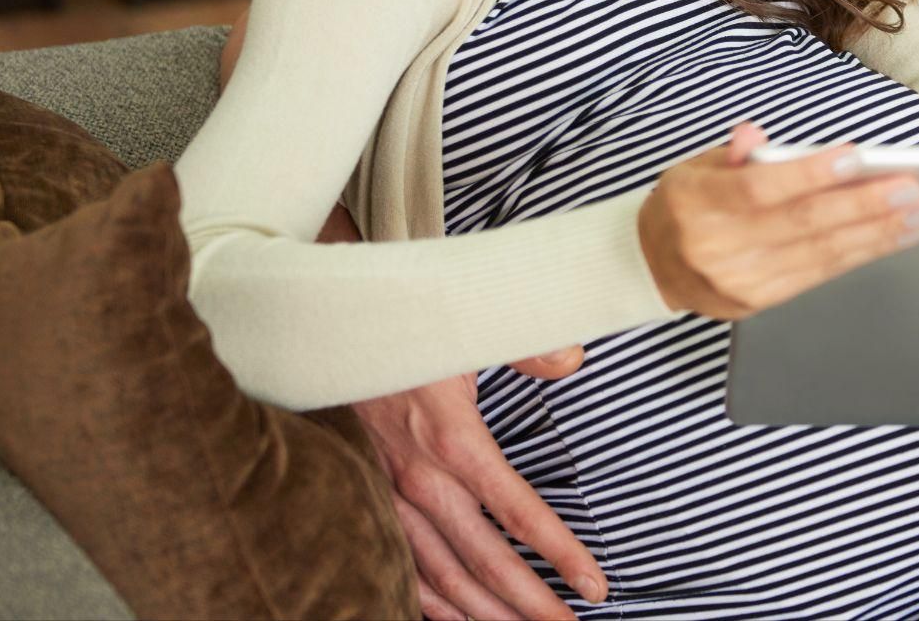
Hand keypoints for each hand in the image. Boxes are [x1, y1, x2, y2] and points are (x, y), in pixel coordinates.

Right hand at [313, 205, 601, 618]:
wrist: (323, 334)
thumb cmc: (403, 330)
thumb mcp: (467, 326)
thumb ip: (528, 346)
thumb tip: (573, 359)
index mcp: (454, 440)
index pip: (517, 513)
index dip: (560, 553)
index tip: (595, 586)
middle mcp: (421, 481)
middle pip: (484, 563)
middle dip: (530, 605)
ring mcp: (389, 498)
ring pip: (440, 579)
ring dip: (484, 615)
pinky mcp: (369, 502)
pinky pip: (400, 568)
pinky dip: (427, 604)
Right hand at [638, 123, 918, 319]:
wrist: (655, 265)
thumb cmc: (688, 204)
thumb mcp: (696, 166)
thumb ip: (732, 153)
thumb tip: (755, 137)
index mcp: (696, 203)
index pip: (760, 188)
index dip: (810, 174)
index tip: (857, 157)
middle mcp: (716, 247)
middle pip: (801, 225)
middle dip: (863, 205)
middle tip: (912, 189)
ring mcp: (739, 281)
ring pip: (819, 254)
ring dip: (877, 233)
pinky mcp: (759, 302)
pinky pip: (818, 275)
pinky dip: (860, 253)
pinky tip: (891, 237)